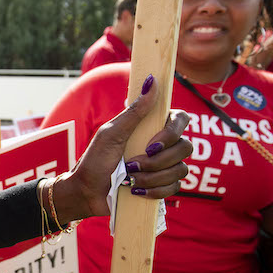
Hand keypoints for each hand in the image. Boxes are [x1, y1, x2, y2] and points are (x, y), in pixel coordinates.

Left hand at [53, 76, 192, 221]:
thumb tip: (152, 80)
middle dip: (158, 161)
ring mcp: (164, 166)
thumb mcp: (112, 133)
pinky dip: (156, 190)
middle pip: (185, 147)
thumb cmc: (95, 159)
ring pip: (180, 169)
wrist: (87, 192)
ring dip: (152, 177)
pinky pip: (175, 187)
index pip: (181, 119)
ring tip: (129, 180)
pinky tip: (137, 191)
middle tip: (131, 165)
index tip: (151, 144)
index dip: (172, 132)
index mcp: (151, 127)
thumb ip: (135, 110)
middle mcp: (162, 144)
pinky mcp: (162, 185)